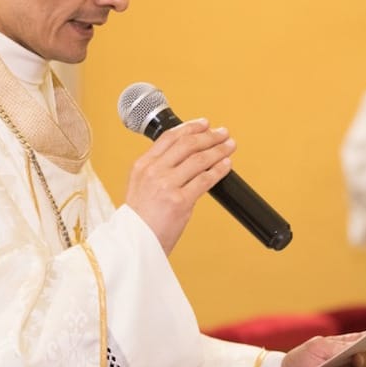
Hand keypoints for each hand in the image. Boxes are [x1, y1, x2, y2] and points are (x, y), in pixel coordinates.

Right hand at [125, 119, 234, 254]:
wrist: (136, 242)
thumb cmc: (140, 219)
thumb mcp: (140, 186)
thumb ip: (157, 170)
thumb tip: (186, 157)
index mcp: (142, 165)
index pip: (169, 137)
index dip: (190, 127)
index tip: (204, 124)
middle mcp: (154, 172)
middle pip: (187, 144)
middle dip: (209, 136)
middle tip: (222, 133)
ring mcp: (167, 186)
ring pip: (199, 160)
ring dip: (218, 150)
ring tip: (229, 146)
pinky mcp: (180, 201)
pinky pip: (205, 180)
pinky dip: (219, 170)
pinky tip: (226, 165)